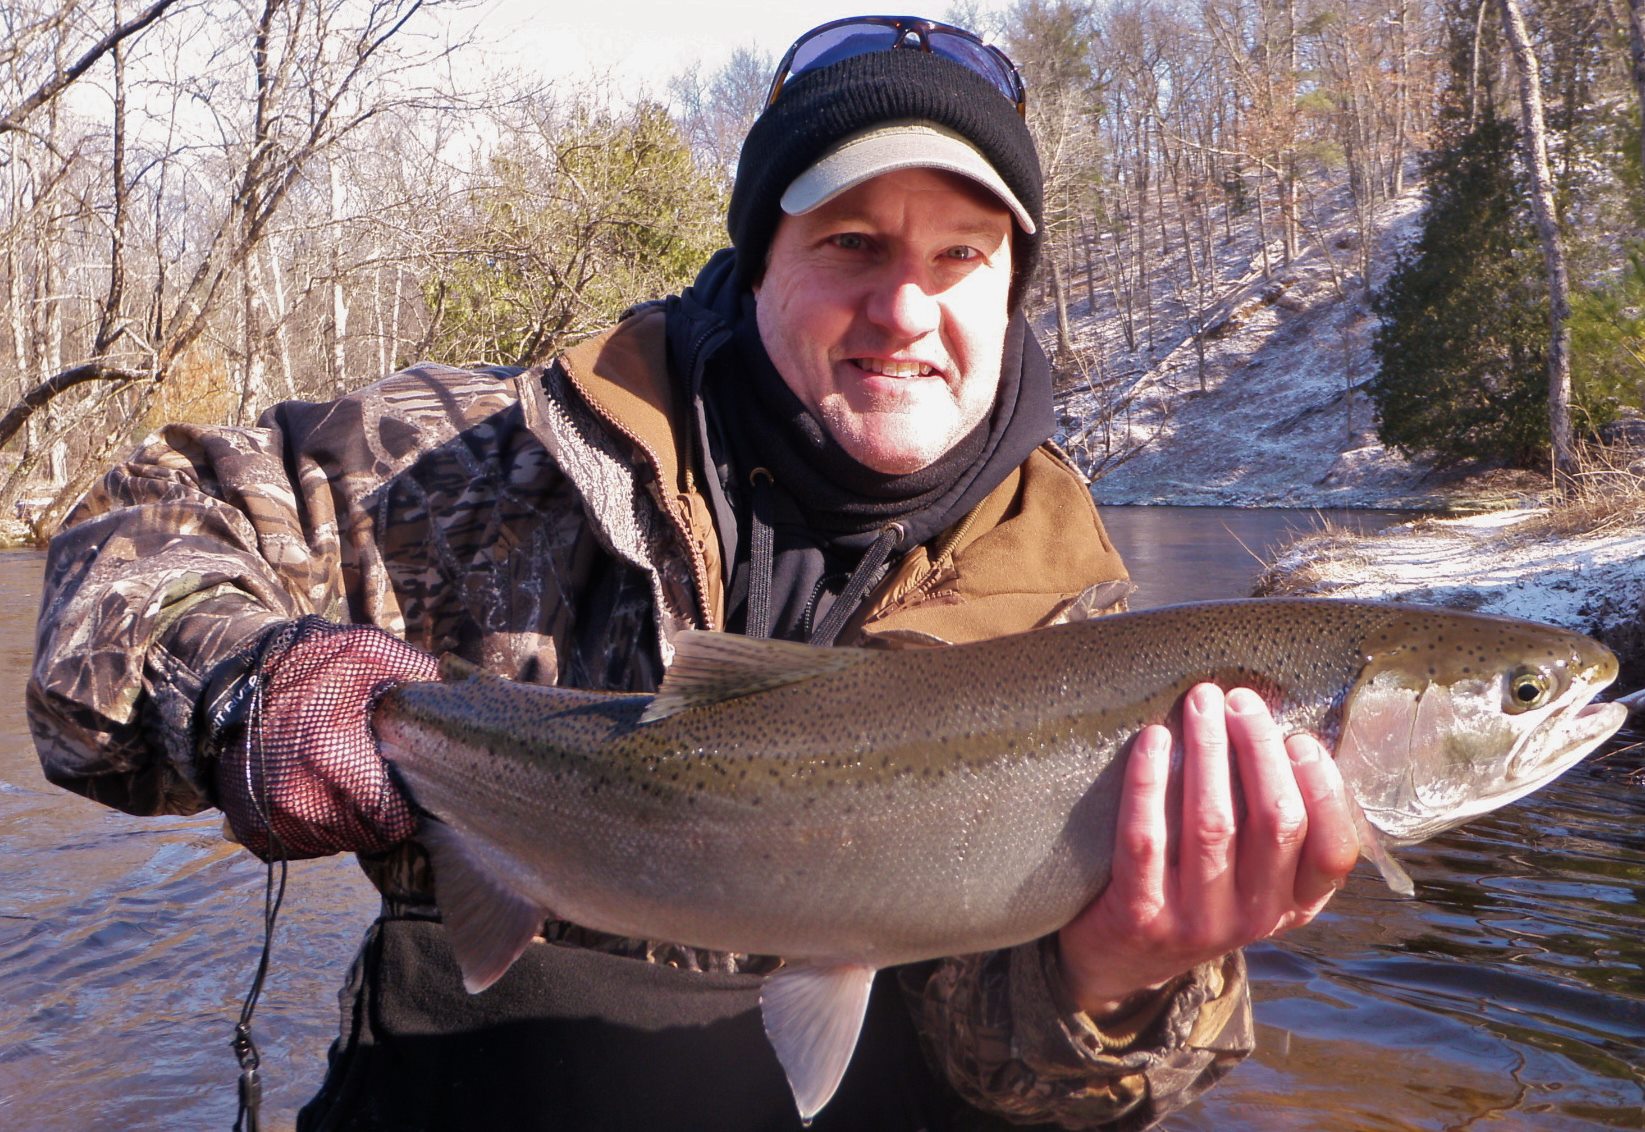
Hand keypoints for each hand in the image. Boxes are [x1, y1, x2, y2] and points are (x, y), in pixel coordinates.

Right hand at [215, 617, 439, 860]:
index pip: (394, 820)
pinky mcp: (254, 832)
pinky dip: (316, 826)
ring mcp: (271, 820)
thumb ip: (420, 676)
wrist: (232, 679)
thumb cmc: (310, 663)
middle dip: (381, 812)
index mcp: (330, 755)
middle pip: (367, 836)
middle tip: (374, 776)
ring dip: (348, 821)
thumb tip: (465, 699)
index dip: (407, 804)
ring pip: (337, 843)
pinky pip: (304, 846)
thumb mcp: (368, 652)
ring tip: (344, 779)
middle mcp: (295, 798)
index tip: (404, 780)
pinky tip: (317, 790)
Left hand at [1056, 684, 1360, 1017]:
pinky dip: (1149, 781)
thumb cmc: (1195, 888)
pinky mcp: (1141, 916)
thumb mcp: (1251, 875)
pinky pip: (1145, 838)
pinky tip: (1152, 740)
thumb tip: (1286, 731)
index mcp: (1294, 905)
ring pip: (1214, 824)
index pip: (1332, 852)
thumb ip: (1273, 824)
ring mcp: (1198, 922)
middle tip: (1238, 699)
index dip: (1323, 790)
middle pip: (1275, 823)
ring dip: (1209, 751)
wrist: (1121, 960)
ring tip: (1200, 702)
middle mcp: (1254, 919)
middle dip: (1259, 749)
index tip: (1300, 738)